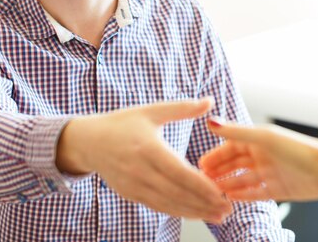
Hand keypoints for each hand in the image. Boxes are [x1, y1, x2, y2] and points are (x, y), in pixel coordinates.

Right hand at [57, 97, 231, 221]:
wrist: (89, 141)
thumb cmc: (122, 123)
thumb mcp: (151, 111)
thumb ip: (182, 108)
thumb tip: (209, 100)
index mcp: (148, 148)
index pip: (180, 172)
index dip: (202, 186)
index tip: (223, 192)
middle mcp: (140, 170)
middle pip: (177, 193)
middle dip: (204, 203)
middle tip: (228, 208)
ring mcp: (134, 185)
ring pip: (168, 204)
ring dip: (194, 212)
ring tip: (218, 216)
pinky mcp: (130, 194)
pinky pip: (157, 207)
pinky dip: (178, 211)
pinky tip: (195, 213)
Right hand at [199, 120, 317, 201]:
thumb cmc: (299, 149)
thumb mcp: (264, 138)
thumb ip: (236, 132)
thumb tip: (211, 122)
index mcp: (259, 140)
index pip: (231, 147)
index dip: (216, 156)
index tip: (200, 164)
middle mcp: (263, 156)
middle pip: (235, 164)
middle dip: (219, 172)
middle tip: (202, 181)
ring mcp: (270, 173)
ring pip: (242, 180)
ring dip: (228, 185)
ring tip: (213, 192)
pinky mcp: (278, 190)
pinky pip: (255, 193)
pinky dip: (243, 196)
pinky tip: (230, 199)